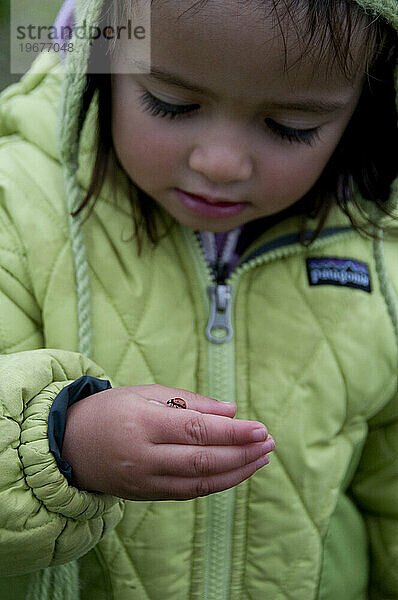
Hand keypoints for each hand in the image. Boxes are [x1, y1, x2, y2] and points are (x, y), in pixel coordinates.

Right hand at [61, 385, 274, 500]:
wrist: (70, 444)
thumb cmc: (112, 409)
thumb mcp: (147, 392)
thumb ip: (191, 402)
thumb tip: (232, 411)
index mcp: (143, 422)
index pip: (197, 430)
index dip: (233, 433)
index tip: (261, 428)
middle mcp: (144, 455)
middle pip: (203, 459)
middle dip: (242, 453)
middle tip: (269, 443)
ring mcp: (144, 480)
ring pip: (199, 481)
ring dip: (236, 471)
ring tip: (261, 458)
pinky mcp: (146, 494)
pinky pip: (188, 492)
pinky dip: (217, 484)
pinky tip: (237, 471)